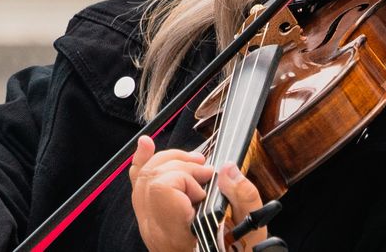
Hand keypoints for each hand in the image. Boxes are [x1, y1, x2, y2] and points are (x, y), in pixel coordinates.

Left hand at [130, 136, 270, 251]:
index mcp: (178, 234)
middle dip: (181, 164)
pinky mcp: (147, 216)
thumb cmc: (232, 251)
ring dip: (169, 160)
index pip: (162, 189)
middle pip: (151, 177)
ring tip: (195, 164)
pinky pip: (136, 183)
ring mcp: (147, 222)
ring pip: (142, 177)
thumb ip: (243, 199)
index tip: (206, 183)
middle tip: (206, 171)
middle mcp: (156, 228)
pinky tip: (148, 145)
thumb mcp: (249, 232)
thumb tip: (227, 168)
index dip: (184, 177)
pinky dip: (144, 161)